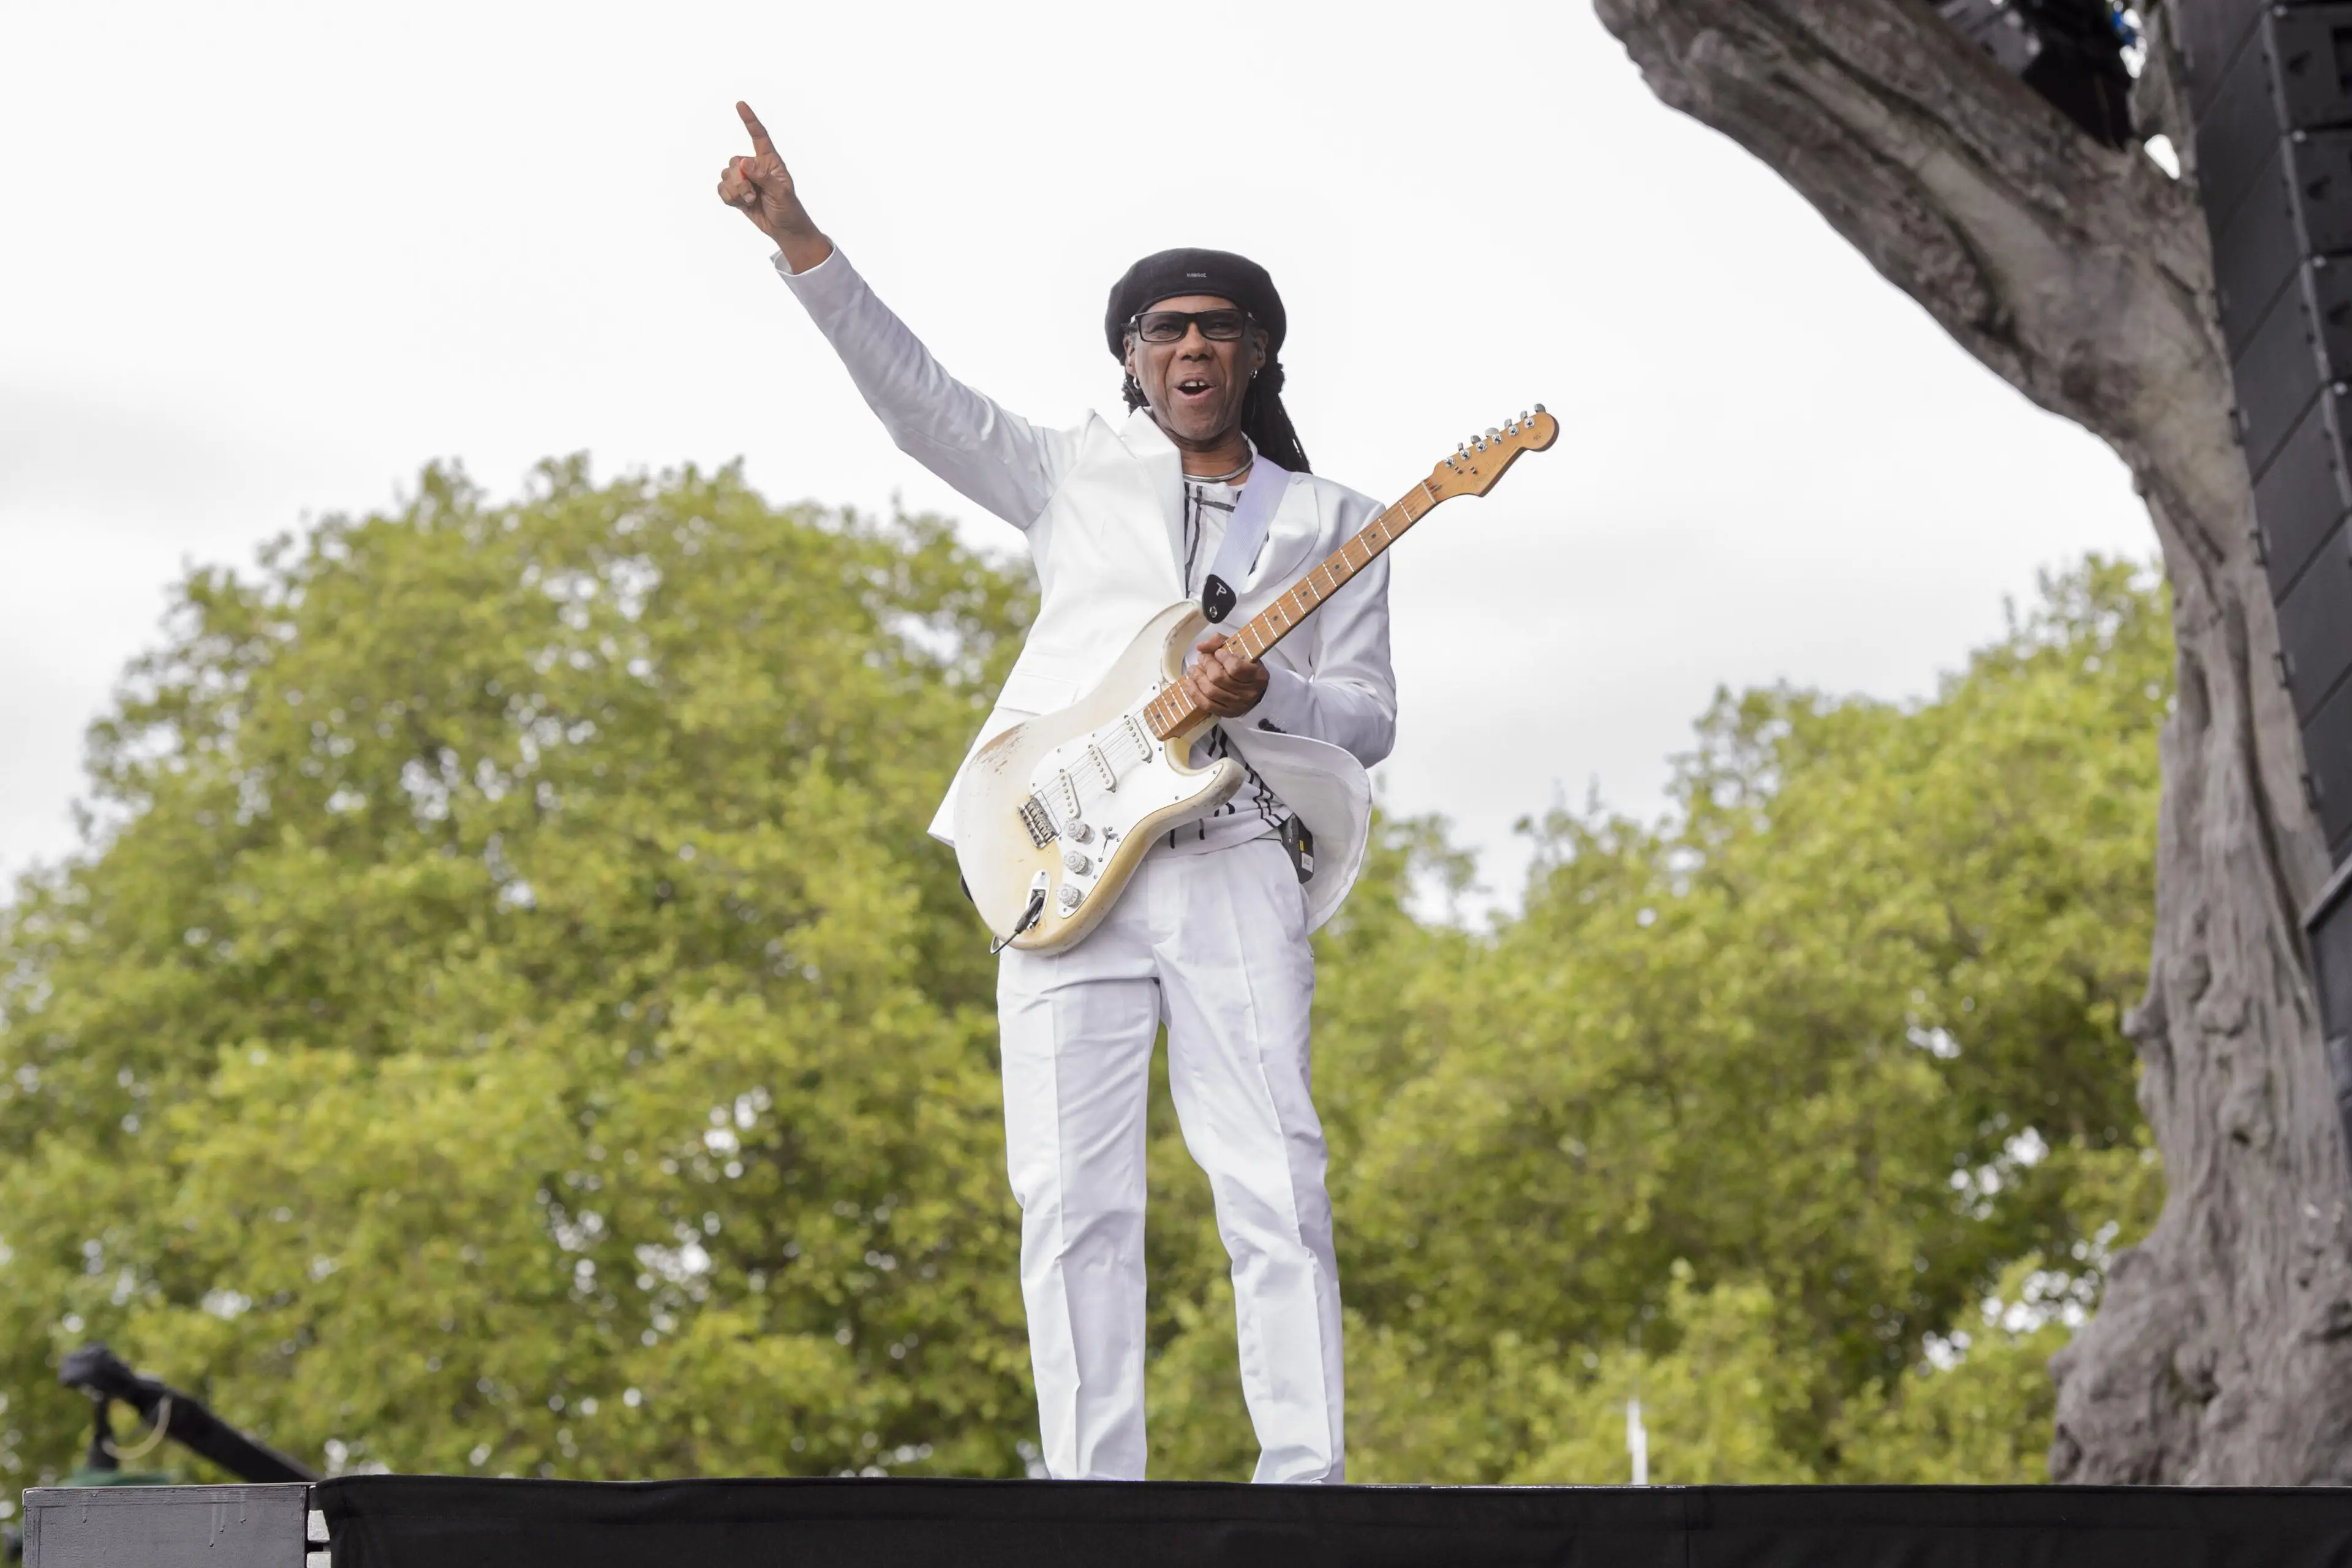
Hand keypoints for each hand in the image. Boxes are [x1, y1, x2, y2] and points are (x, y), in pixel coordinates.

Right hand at [716, 101, 831, 271]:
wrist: (784, 229)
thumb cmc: (789, 208)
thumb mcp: (781, 193)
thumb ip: (763, 176)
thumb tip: (744, 163)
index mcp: (770, 161)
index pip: (759, 136)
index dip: (749, 120)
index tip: (740, 104)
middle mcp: (755, 166)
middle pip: (734, 162)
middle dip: (739, 181)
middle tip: (754, 195)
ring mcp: (744, 179)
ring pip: (725, 176)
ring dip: (735, 192)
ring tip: (751, 201)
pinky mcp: (736, 192)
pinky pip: (722, 189)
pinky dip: (729, 198)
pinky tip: (742, 204)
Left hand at [1184, 632, 1268, 718]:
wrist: (1254, 690)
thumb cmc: (1246, 667)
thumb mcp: (1240, 650)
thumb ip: (1221, 642)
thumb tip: (1201, 646)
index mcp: (1258, 676)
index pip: (1235, 667)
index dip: (1222, 658)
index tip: (1218, 652)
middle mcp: (1249, 693)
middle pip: (1218, 678)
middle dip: (1206, 665)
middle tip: (1201, 658)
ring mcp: (1237, 705)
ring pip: (1210, 691)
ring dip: (1197, 677)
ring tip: (1193, 669)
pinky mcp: (1227, 713)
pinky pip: (1206, 704)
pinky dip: (1194, 692)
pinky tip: (1189, 683)